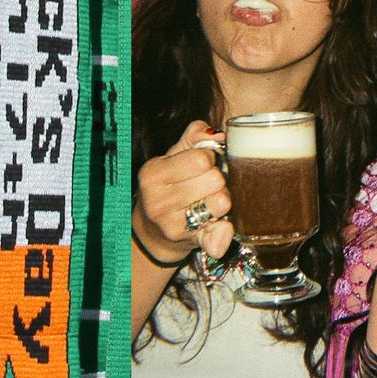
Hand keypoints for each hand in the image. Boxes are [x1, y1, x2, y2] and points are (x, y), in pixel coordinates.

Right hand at [133, 120, 233, 265]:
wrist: (152, 230)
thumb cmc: (168, 185)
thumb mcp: (173, 156)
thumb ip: (194, 137)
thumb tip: (218, 134)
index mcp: (153, 174)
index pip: (200, 158)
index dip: (210, 158)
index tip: (203, 164)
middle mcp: (159, 201)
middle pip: (215, 180)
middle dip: (218, 179)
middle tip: (208, 184)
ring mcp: (173, 225)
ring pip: (222, 203)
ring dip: (223, 199)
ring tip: (211, 200)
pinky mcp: (190, 243)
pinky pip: (218, 238)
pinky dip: (224, 233)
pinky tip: (221, 226)